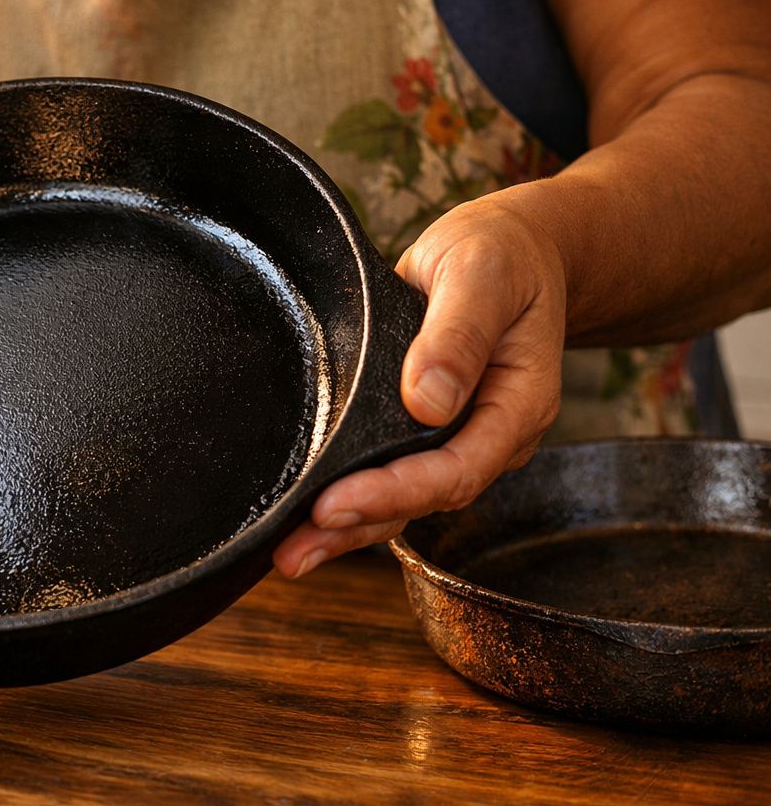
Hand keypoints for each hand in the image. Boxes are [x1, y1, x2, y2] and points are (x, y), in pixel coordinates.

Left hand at [271, 198, 566, 577]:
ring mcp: (454, 437)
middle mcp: (486, 434)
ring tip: (288, 556)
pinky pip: (384, 473)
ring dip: (344, 530)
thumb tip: (426, 400)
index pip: (455, 470)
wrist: (511, 250)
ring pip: (400, 499)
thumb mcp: (484, 275)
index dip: (394, 492)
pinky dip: (346, 499)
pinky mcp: (420, 430)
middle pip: (422, 500)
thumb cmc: (504, 257)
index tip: (335, 504)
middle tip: (294, 551)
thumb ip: (458, 333)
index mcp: (516, 406)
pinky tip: (303, 522)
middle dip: (357, 527)